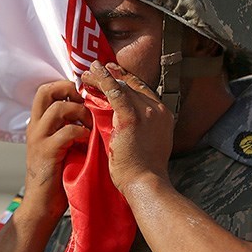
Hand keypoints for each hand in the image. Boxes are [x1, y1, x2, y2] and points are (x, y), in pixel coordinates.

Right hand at [23, 79, 91, 221]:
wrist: (41, 204)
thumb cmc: (56, 176)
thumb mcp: (59, 146)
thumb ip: (66, 128)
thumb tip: (89, 111)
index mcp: (37, 123)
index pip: (46, 90)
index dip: (66, 87)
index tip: (82, 98)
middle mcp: (35, 126)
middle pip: (46, 90)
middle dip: (69, 90)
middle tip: (84, 103)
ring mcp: (39, 139)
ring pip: (58, 108)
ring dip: (80, 112)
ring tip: (90, 125)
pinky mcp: (47, 152)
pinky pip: (67, 131)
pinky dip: (81, 132)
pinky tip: (87, 141)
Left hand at [80, 61, 173, 192]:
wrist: (146, 182)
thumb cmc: (143, 171)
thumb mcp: (151, 144)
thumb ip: (143, 129)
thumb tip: (127, 124)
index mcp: (163, 116)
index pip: (143, 91)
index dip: (127, 81)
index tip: (114, 74)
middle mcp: (157, 110)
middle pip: (132, 86)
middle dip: (114, 76)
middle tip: (97, 68)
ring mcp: (146, 113)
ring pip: (122, 86)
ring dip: (103, 76)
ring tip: (88, 72)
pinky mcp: (131, 118)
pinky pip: (115, 93)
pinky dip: (102, 81)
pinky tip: (91, 76)